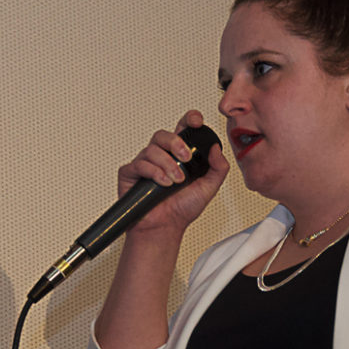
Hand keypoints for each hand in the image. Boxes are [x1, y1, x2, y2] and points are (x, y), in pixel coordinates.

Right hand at [116, 110, 228, 235]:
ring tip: (175, 181)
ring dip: (167, 164)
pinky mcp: (130, 173)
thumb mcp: (209, 188)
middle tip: (186, 158)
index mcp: (179, 155)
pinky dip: (153, 172)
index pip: (182, 129)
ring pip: (152, 149)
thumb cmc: (182, 209)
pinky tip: (162, 183)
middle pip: (163, 134)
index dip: (188, 120)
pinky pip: (139, 163)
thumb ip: (218, 168)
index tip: (196, 122)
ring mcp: (144, 163)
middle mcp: (161, 156)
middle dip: (176, 143)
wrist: (165, 228)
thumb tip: (217, 148)